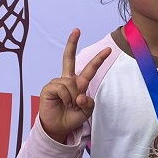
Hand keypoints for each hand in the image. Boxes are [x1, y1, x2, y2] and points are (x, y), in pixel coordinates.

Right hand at [38, 28, 110, 142]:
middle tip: (77, 30)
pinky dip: (66, 98)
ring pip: (71, 83)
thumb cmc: (72, 117)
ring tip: (69, 105)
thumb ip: (88, 102)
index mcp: (79, 83)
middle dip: (72, 43)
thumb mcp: (86, 111)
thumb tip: (80, 95)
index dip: (98, 59)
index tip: (108, 49)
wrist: (58, 127)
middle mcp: (67, 80)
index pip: (90, 69)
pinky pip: (62, 88)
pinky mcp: (48, 88)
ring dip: (73, 97)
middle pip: (68, 58)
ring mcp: (57, 83)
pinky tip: (62, 102)